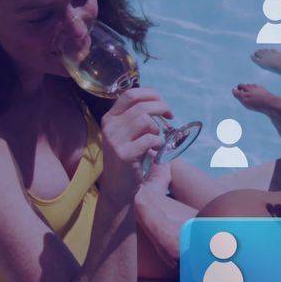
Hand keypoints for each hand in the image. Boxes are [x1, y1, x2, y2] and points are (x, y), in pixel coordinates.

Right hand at [97, 88, 173, 202]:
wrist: (117, 187)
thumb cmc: (128, 158)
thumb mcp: (127, 134)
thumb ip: (136, 118)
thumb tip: (157, 101)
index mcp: (110, 118)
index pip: (130, 94)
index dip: (150, 94)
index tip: (162, 102)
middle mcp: (110, 127)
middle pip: (142, 106)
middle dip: (161, 107)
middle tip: (170, 115)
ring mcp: (115, 141)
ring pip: (146, 121)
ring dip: (157, 129)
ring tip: (156, 139)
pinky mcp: (125, 155)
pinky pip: (150, 140)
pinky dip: (158, 143)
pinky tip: (156, 150)